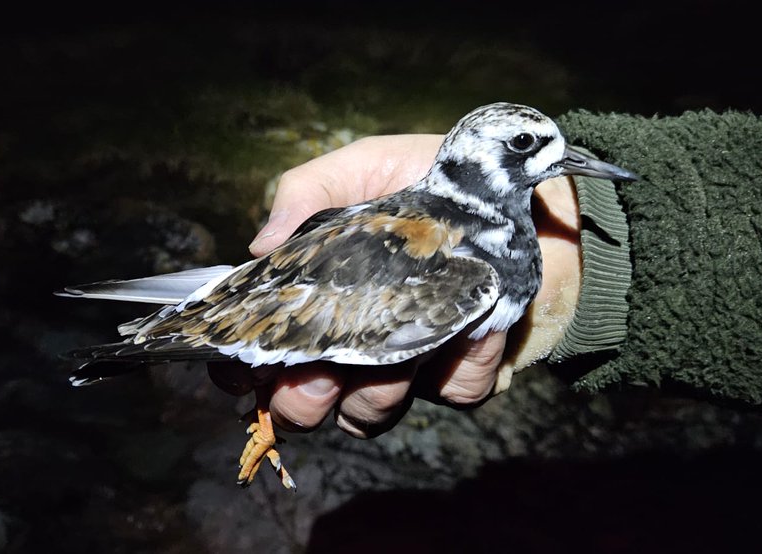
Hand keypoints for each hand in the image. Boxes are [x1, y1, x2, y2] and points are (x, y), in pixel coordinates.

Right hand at [210, 135, 583, 437]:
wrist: (521, 194)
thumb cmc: (432, 178)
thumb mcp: (364, 166)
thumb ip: (308, 191)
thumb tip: (259, 244)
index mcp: (317, 298)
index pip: (258, 351)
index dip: (240, 368)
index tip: (243, 358)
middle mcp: (353, 341)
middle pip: (303, 404)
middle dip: (302, 400)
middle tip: (316, 374)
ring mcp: (406, 363)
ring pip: (370, 413)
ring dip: (381, 388)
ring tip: (410, 342)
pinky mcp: (462, 372)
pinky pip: (452, 392)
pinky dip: (464, 362)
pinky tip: (479, 324)